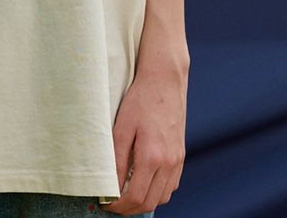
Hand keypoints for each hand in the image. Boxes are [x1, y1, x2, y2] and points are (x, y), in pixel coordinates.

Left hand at [99, 67, 186, 215]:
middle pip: (150, 202)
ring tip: (126, 194)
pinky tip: (145, 181)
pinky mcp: (181, 154)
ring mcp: (177, 159)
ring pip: (163, 196)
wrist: (164, 81)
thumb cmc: (140, 100)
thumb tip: (110, 184)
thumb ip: (117, 158)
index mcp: (152, 157)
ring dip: (145, 201)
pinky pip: (171, 184)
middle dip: (130, 208)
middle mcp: (168, 162)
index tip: (106, 203)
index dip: (119, 206)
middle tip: (114, 203)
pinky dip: (158, 190)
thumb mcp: (122, 126)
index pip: (135, 196)